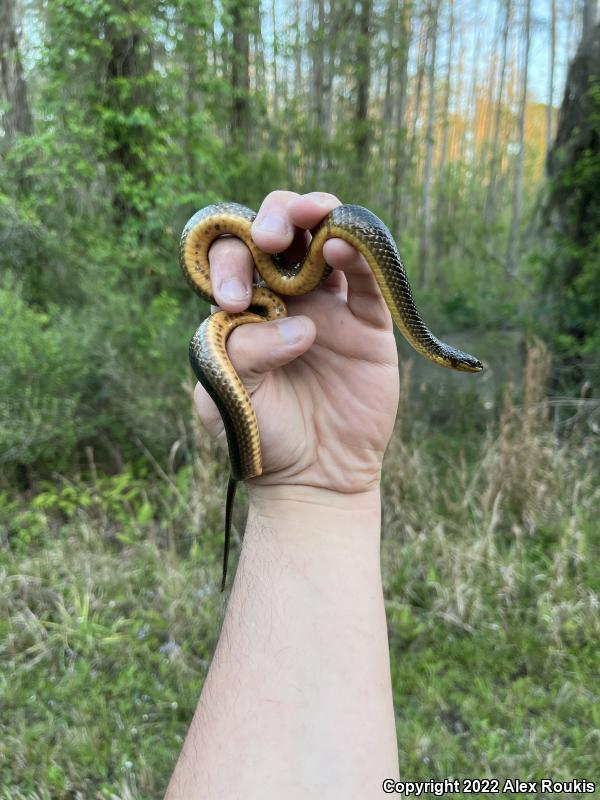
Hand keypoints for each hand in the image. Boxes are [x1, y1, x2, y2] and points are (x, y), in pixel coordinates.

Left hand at [193, 190, 399, 497]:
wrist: (311, 478)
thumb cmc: (260, 434)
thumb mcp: (229, 393)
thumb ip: (244, 351)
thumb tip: (300, 325)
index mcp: (246, 307)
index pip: (233, 258)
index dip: (229, 261)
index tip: (233, 299)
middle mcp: (287, 298)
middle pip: (283, 233)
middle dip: (275, 217)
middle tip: (270, 238)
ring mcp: (330, 307)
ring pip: (327, 240)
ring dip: (318, 214)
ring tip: (313, 212)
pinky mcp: (368, 324)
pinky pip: (369, 278)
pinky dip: (361, 253)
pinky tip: (342, 244)